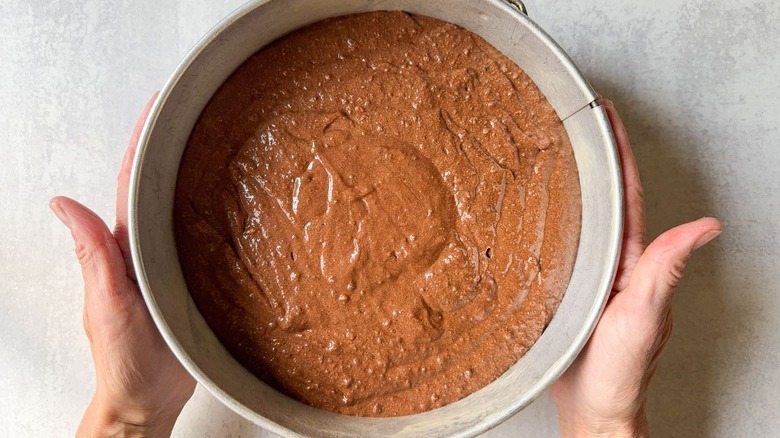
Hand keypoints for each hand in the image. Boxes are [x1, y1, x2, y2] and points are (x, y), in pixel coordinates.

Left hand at [51, 94, 195, 436]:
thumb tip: (62, 203)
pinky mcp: (194, 282)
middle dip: (174, 145)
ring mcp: (170, 266)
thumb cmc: (126, 361)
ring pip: (185, 210)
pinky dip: (217, 215)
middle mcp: (147, 249)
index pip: (132, 181)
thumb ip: (92, 256)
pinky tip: (238, 207)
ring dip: (198, 175)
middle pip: (160, 187)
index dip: (143, 140)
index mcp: (124, 246)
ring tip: (222, 145)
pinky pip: (206, 240)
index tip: (158, 105)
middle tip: (198, 111)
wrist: (148, 399)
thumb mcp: (107, 305)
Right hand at [550, 100, 721, 436]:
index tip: (606, 116)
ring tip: (550, 150)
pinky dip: (547, 220)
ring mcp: (589, 275)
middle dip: (592, 155)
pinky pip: (556, 245)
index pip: (627, 195)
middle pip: (603, 198)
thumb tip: (706, 227)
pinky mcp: (564, 289)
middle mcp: (614, 262)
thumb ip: (665, 271)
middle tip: (575, 119)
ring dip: (568, 182)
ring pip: (579, 219)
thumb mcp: (643, 318)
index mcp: (634, 261)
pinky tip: (530, 210)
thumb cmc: (617, 372)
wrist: (590, 408)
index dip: (620, 153)